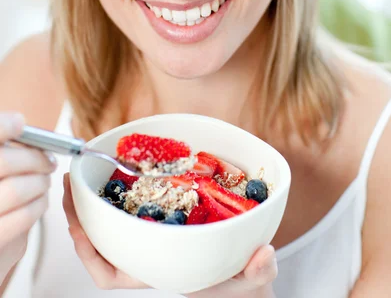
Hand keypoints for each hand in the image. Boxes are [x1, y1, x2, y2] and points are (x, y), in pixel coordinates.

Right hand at [0, 112, 55, 283]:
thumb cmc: (0, 194)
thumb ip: (3, 149)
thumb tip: (19, 126)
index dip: (4, 126)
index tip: (20, 123)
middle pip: (5, 162)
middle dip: (35, 159)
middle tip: (49, 161)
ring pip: (16, 190)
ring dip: (40, 183)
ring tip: (44, 182)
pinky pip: (23, 218)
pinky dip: (37, 206)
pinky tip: (39, 201)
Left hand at [63, 173, 277, 295]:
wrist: (247, 268)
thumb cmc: (241, 279)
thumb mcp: (252, 278)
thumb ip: (258, 271)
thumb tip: (263, 254)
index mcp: (160, 270)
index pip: (112, 274)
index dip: (89, 253)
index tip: (76, 227)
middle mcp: (151, 251)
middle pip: (103, 241)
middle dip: (81, 216)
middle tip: (71, 184)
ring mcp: (156, 233)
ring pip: (115, 221)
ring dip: (98, 199)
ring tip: (85, 174)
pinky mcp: (167, 214)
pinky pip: (136, 202)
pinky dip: (125, 187)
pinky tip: (123, 168)